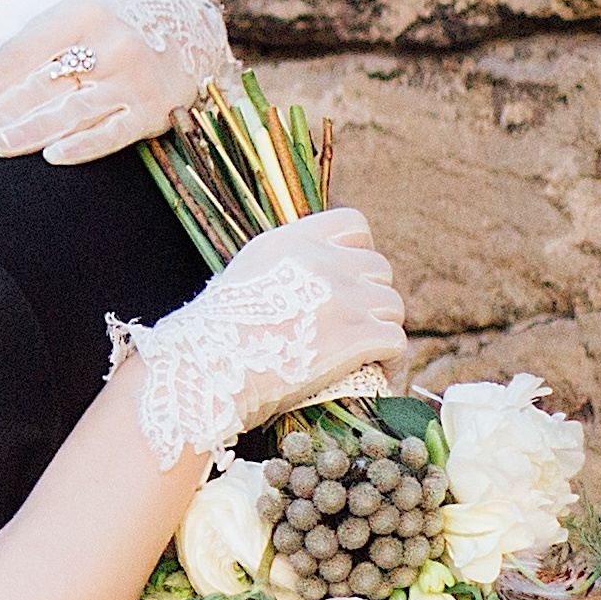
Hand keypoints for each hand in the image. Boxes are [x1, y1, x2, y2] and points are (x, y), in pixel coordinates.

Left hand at [0, 0, 239, 164]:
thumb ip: (21, 55)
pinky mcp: (152, 110)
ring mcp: (132, 77)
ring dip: (32, 129)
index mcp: (77, 14)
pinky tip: (54, 157)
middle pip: (38, 85)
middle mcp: (107, 42)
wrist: (187, 27)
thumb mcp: (65, 24)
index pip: (16, 58)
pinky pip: (112, 132)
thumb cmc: (103, 30)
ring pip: (72, 108)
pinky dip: (84, 145)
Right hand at [108, 209, 408, 468]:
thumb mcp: (244, 275)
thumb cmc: (213, 335)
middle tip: (355, 324)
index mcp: (292, 241)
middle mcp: (322, 262)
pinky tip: (375, 373)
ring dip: (382, 327)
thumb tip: (317, 274)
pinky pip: (396, 342)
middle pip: (378, 268)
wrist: (204, 371)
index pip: (353, 225)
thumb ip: (285, 265)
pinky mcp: (357, 336)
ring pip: (393, 305)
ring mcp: (343, 298)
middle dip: (370, 295)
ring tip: (367, 352)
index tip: (349, 277)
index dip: (357, 251)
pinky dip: (390, 361)